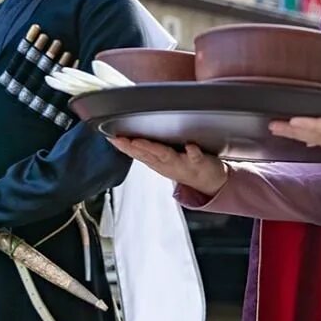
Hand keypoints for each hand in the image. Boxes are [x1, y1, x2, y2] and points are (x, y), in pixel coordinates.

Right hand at [109, 138, 228, 197]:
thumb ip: (147, 149)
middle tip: (120, 139)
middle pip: (148, 155)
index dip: (124, 146)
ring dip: (154, 149)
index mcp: (157, 162)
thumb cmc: (183, 166)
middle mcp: (167, 163)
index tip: (111, 138)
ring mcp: (183, 163)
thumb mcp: (162, 160)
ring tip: (141, 141)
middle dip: (134, 147)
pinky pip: (196, 157)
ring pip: (166, 156)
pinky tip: (190, 145)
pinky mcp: (199, 162)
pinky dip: (193, 152)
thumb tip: (129, 137)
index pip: (137, 153)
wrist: (209, 183)